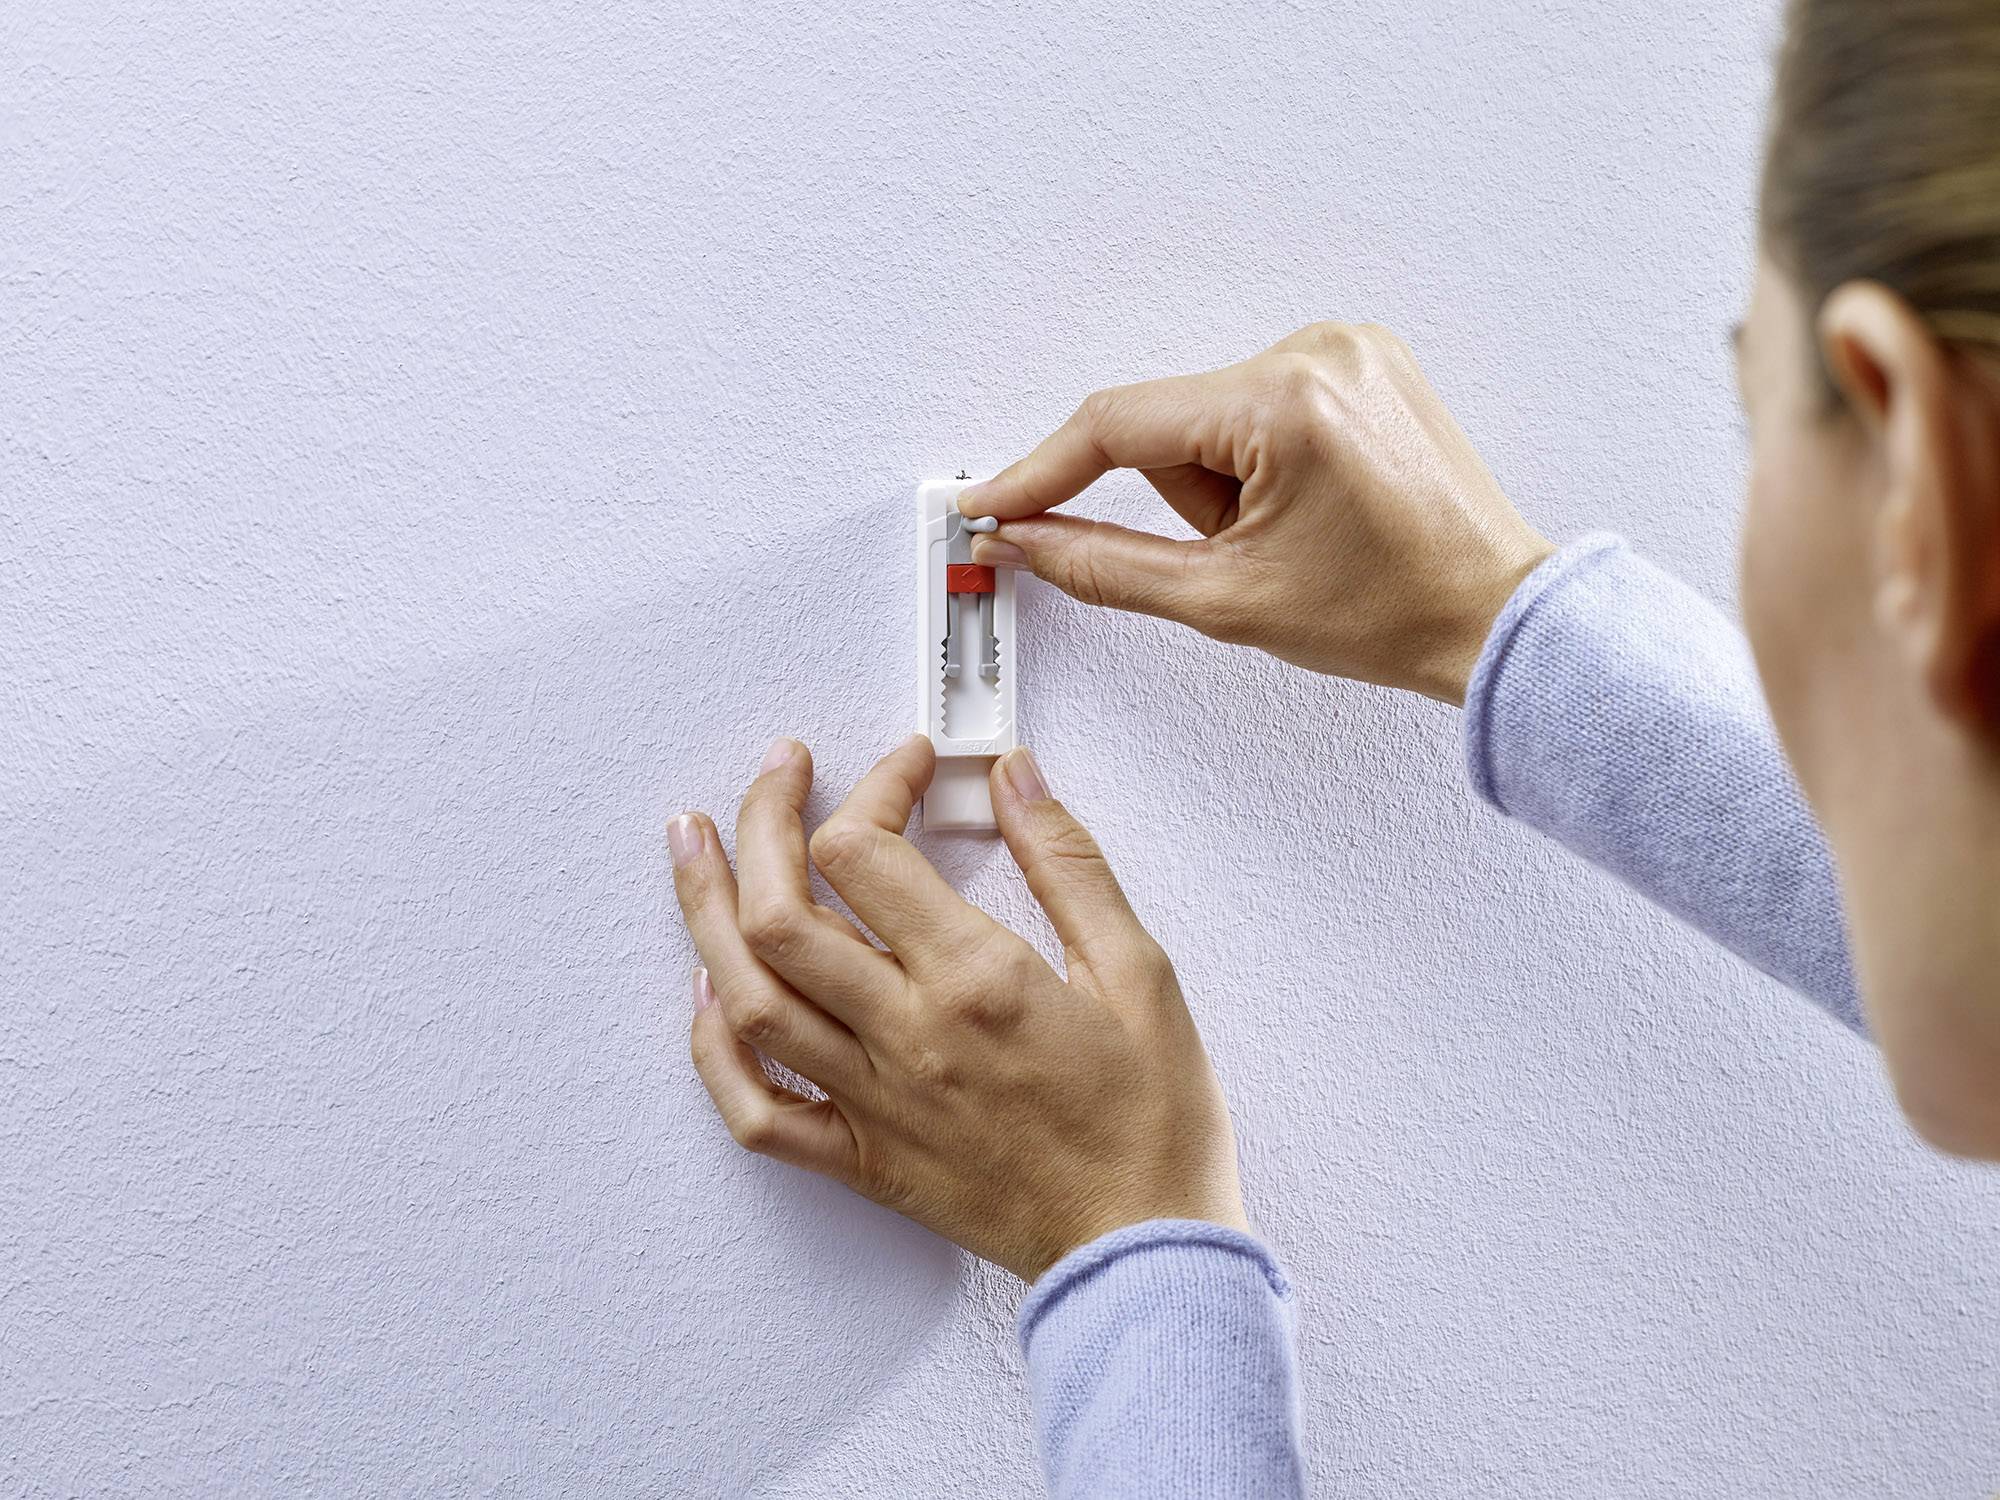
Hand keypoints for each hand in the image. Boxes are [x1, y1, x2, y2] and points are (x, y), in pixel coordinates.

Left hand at [668, 735, 1248, 1281]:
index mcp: (976, 981)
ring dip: (706, 910)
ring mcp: (874, 1103)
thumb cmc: (1152, 1123)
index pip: (867, 851)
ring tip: (694, 844)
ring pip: (749, 998)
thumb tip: (1015, 777)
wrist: (1146, 1252)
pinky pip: (758, 1112)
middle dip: (763, 820)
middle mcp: (908, 1038)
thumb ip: (1068, 862)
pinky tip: (710, 995)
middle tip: (780, 772)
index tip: (907, 765)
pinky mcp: (864, 1160)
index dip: (874, 785)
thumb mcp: (1139, 970)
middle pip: (780, 912)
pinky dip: (716, 1051)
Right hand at [958, 321, 1555, 703]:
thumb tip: (1025, 539)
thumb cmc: (1391, 614)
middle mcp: (1317, 350)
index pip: (1117, 425)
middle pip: (1170, 424)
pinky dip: (1260, 457)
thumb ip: (1102, 565)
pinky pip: (1261, 403)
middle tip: (1251, 554)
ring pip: (1212, 416)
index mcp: (1284, 403)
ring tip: (1298, 532)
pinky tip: (1316, 503)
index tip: (989, 503)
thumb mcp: (1225, 601)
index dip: (1040, 472)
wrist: (1495, 616)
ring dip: (1224, 481)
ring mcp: (1348, 347)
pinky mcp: (1365, 358)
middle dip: (1186, 500)